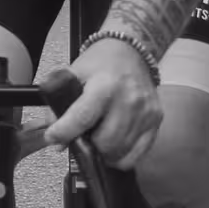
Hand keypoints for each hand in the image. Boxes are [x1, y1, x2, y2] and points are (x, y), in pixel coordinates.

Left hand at [45, 41, 164, 165]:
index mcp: (104, 86)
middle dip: (88, 145)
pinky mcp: (156, 121)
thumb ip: (59, 104)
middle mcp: (129, 101)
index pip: (83, 118)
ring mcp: (146, 112)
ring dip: (104, 152)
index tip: (53, 138)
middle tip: (81, 137)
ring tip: (96, 139)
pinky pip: (138, 153)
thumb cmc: (99, 63)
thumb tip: (55, 139)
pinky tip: (113, 147)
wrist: (131, 51)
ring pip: (121, 151)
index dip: (64, 132)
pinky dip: (122, 156)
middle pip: (105, 141)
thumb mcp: (72, 74)